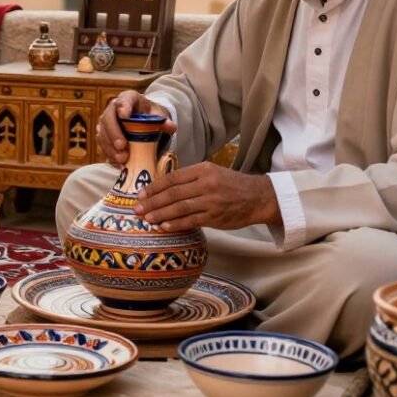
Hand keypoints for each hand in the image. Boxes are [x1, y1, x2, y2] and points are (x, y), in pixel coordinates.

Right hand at [97, 90, 177, 165]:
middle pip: (108, 118)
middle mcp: (113, 109)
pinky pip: (103, 145)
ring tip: (122, 158)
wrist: (142, 121)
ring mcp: (106, 123)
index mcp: (128, 99)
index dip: (123, 107)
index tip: (124, 115)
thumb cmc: (149, 116)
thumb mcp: (158, 115)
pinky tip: (119, 164)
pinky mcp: (104, 136)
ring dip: (111, 147)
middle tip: (122, 146)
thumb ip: (164, 121)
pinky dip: (111, 155)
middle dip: (114, 133)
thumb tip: (171, 127)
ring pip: (102, 134)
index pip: (124, 100)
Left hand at [133, 162, 281, 230]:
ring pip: (180, 208)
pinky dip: (176, 224)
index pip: (172, 178)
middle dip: (152, 202)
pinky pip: (191, 221)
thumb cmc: (232, 185)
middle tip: (137, 209)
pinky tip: (164, 226)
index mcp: (203, 169)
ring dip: (160, 214)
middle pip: (173, 193)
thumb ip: (190, 178)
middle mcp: (206, 184)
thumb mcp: (212, 172)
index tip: (141, 194)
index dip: (154, 187)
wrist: (258, 197)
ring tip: (147, 218)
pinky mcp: (216, 217)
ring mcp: (211, 201)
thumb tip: (163, 188)